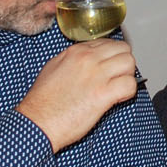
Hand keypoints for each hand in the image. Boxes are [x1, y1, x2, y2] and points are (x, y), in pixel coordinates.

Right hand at [17, 38, 139, 152]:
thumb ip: (73, 59)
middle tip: (118, 76)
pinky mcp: (103, 94)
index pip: (108, 43)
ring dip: (128, 75)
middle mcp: (89, 59)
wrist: (37, 122)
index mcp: (77, 52)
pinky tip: (119, 98)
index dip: (112, 56)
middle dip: (123, 63)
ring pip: (129, 63)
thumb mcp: (53, 68)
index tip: (110, 67)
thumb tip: (89, 59)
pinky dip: (129, 92)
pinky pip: (130, 84)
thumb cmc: (42, 101)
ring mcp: (97, 75)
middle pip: (123, 49)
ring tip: (118, 87)